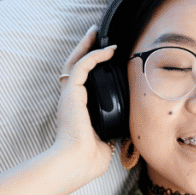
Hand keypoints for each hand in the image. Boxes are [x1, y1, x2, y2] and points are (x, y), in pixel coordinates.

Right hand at [51, 25, 118, 179]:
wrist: (77, 162)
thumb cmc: (88, 159)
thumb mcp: (107, 142)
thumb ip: (113, 131)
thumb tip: (126, 128)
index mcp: (78, 111)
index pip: (84, 83)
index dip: (92, 69)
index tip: (105, 59)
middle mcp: (71, 100)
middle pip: (76, 67)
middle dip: (85, 49)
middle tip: (95, 35)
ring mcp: (69, 96)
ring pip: (75, 62)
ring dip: (86, 46)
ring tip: (95, 32)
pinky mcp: (71, 93)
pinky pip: (81, 66)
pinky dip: (94, 55)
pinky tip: (107, 49)